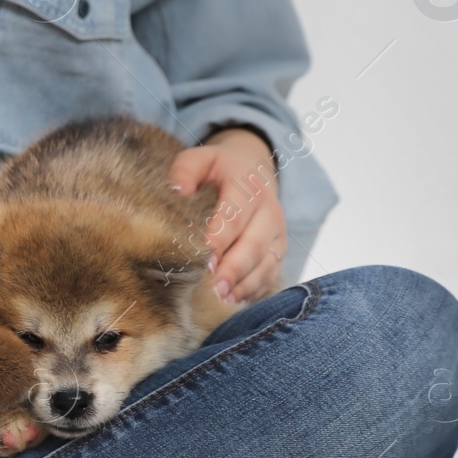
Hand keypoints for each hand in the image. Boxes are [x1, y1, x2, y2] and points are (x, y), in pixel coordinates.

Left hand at [169, 128, 285, 304]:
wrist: (254, 169)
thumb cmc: (220, 168)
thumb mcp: (202, 158)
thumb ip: (186, 169)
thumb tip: (178, 189)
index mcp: (248, 186)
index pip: (234, 216)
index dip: (219, 239)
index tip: (203, 259)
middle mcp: (269, 211)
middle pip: (253, 244)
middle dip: (233, 269)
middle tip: (214, 288)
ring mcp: (277, 233)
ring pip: (266, 263)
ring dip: (245, 283)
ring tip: (223, 299)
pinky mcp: (278, 249)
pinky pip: (271, 273)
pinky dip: (255, 288)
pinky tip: (235, 300)